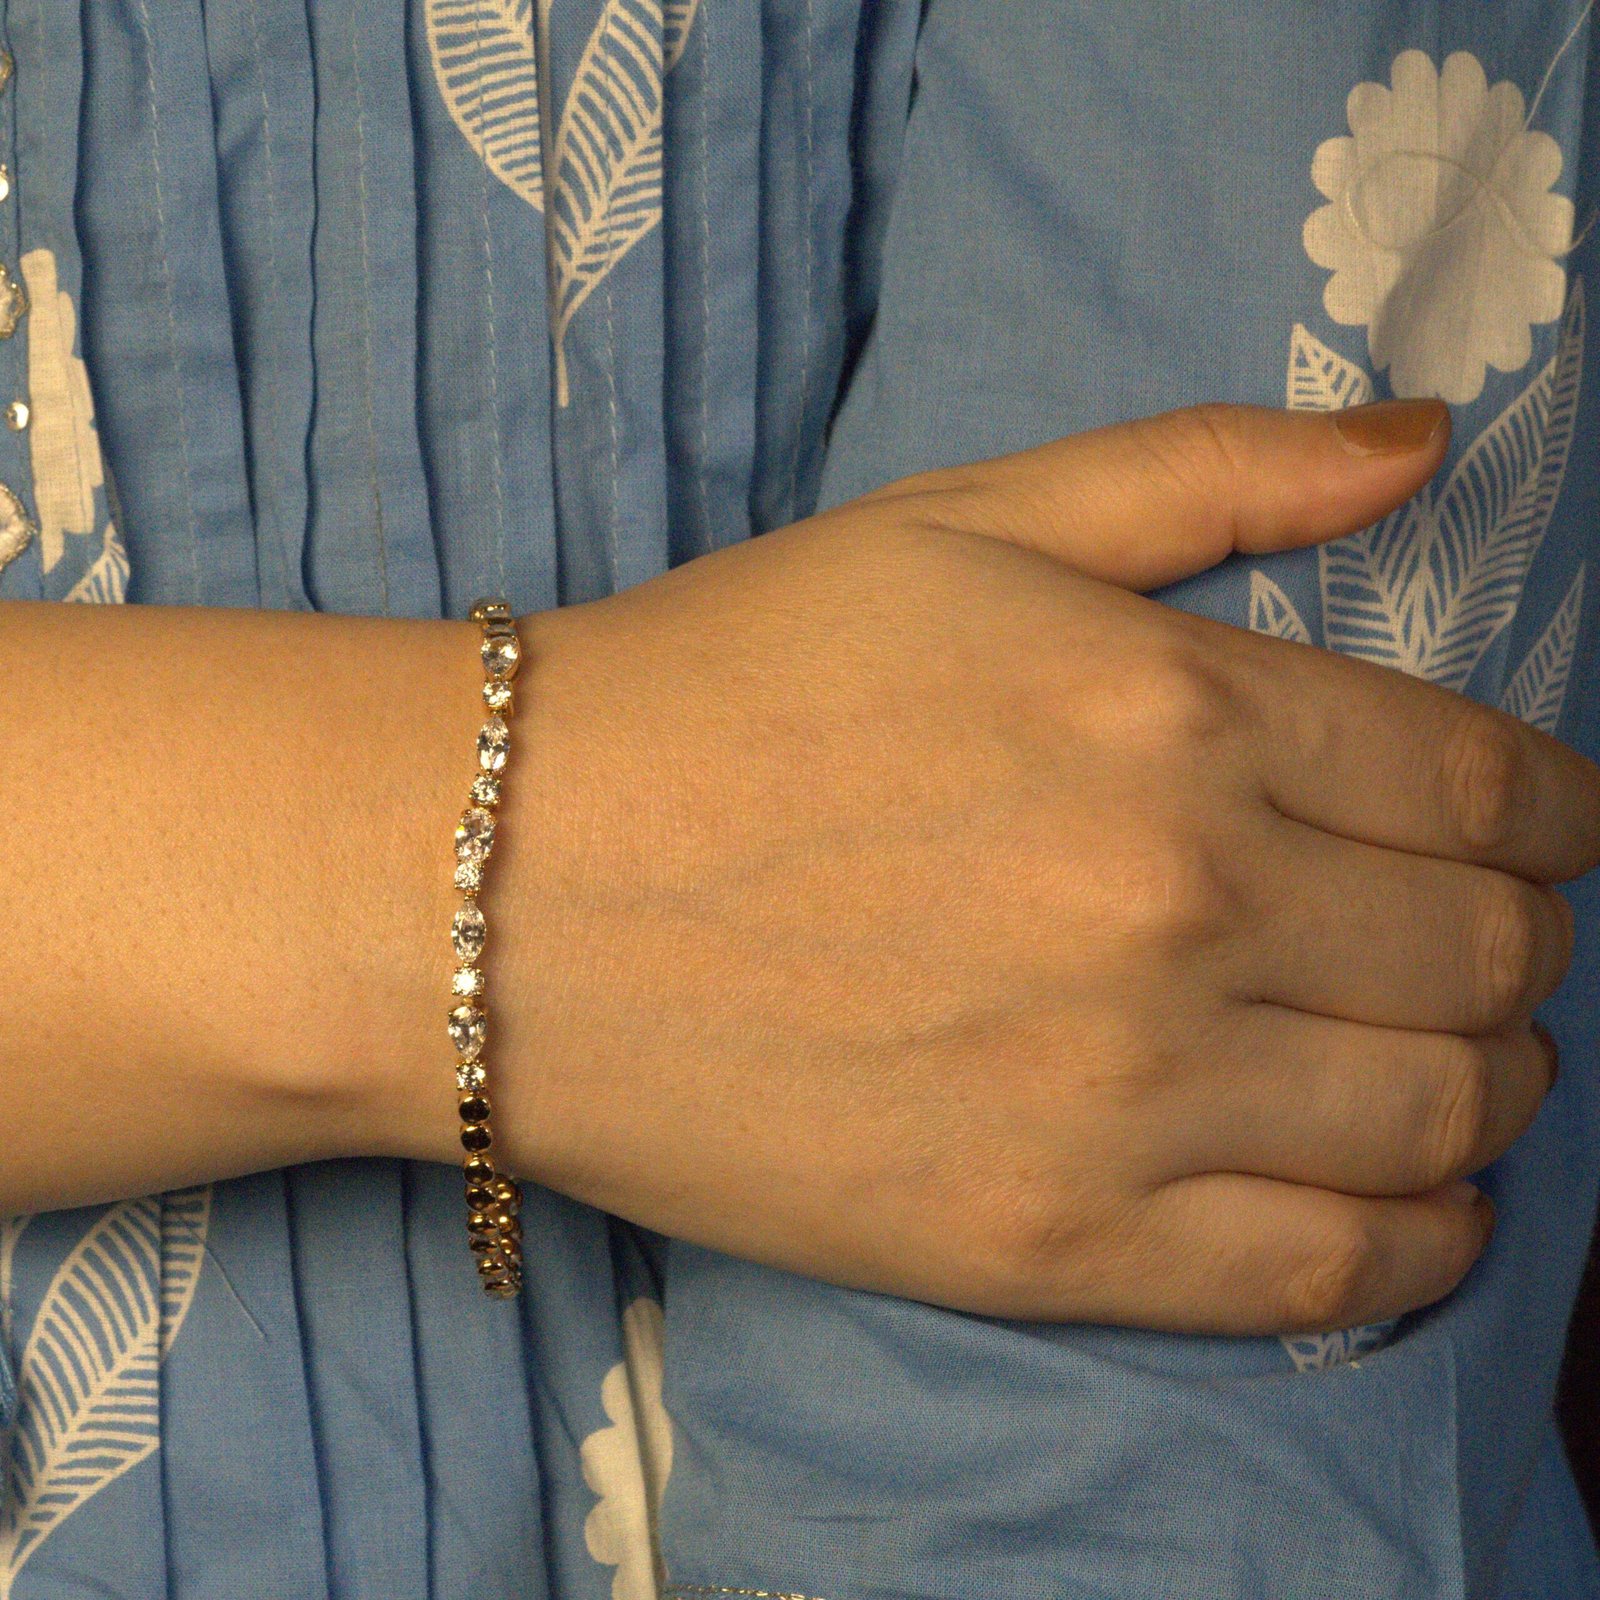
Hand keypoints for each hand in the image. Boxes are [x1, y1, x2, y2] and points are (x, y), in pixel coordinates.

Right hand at [396, 397, 1599, 1335]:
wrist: (508, 887)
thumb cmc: (722, 685)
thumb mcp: (956, 524)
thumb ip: (1209, 469)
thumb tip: (1427, 436)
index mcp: (1171, 710)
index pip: (1486, 782)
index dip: (1558, 813)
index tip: (1546, 830)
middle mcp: (1179, 904)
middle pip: (1489, 952)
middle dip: (1529, 944)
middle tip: (1491, 941)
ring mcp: (1119, 1093)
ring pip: (1440, 1113)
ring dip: (1496, 1085)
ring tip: (1460, 1062)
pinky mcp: (1043, 1242)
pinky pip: (1328, 1270)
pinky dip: (1422, 1239)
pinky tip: (1418, 1203)